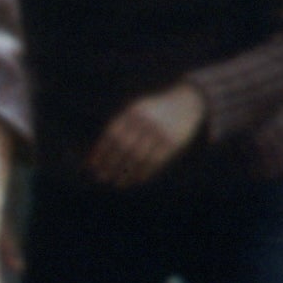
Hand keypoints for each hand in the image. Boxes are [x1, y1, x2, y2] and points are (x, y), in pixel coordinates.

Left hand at [86, 83, 202, 190]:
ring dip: (126, 172)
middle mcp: (145, 121)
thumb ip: (121, 126)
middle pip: (123, 147)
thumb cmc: (156, 109)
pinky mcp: (173, 142)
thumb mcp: (138, 109)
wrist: (189, 100)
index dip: (101, 151)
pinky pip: (155, 161)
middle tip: (102, 177)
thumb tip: (99, 151)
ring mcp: (160, 131)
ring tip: (118, 183)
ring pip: (138, 157)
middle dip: (111, 164)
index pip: (112, 134)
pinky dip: (144, 172)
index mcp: (133, 111)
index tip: (93, 166)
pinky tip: (137, 179)